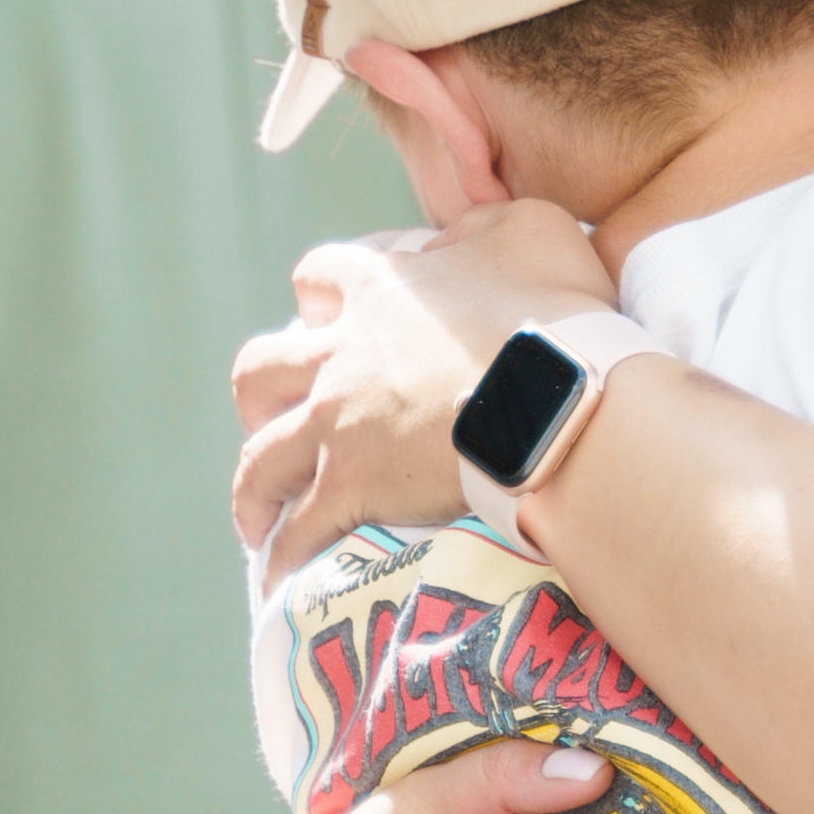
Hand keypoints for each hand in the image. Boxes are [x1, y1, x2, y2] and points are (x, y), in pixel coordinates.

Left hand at [227, 200, 624, 564]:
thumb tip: (459, 242)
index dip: (320, 293)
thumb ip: (486, 228)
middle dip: (260, 396)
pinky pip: (298, 535)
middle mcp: (341, 357)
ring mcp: (339, 426)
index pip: (320, 275)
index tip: (329, 313)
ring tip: (257, 517)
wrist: (560, 399)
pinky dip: (284, 561)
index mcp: (380, 290)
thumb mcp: (534, 232)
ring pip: (260, 460)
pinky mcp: (352, 488)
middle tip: (278, 418)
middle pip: (260, 371)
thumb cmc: (561, 315)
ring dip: (253, 490)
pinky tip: (281, 585)